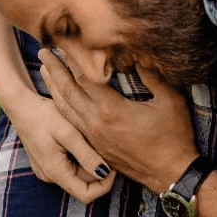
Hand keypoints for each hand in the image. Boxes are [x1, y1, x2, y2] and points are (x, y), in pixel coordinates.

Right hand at [4, 87, 115, 203]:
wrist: (22, 105)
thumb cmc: (44, 116)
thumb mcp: (69, 132)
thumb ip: (87, 155)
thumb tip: (105, 173)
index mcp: (55, 172)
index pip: (86, 195)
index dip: (104, 185)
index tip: (113, 164)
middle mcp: (50, 176)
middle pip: (83, 184)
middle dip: (98, 169)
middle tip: (106, 146)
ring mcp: (47, 170)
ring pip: (77, 174)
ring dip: (89, 161)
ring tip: (93, 139)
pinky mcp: (47, 162)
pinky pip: (69, 166)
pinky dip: (79, 156)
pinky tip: (81, 139)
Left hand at [40, 49, 198, 193]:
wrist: (170, 174)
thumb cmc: (173, 136)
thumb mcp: (169, 101)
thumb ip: (152, 75)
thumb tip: (137, 53)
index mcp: (111, 110)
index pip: (85, 77)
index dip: (72, 58)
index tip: (62, 42)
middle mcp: (96, 123)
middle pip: (68, 91)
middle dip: (54, 69)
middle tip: (43, 51)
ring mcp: (94, 136)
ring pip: (66, 108)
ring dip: (53, 87)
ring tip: (44, 70)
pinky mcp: (97, 145)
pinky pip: (72, 122)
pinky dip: (62, 106)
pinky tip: (58, 99)